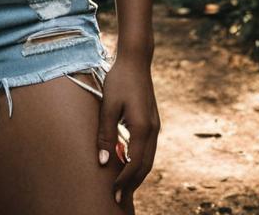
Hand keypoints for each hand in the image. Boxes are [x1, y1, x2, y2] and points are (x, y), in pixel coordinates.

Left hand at [96, 54, 159, 210]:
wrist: (135, 61)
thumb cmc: (119, 80)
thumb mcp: (108, 106)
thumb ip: (105, 135)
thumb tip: (103, 163)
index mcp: (142, 128)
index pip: (134, 164)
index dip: (124, 181)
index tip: (113, 193)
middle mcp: (153, 130)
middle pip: (144, 166)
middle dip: (132, 183)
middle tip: (118, 198)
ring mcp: (155, 126)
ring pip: (148, 159)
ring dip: (136, 174)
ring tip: (123, 187)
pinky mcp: (152, 122)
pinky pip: (148, 149)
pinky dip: (139, 161)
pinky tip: (127, 164)